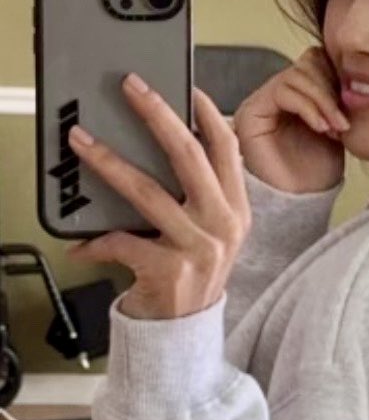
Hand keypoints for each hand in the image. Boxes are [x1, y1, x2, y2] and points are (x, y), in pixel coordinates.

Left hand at [65, 74, 251, 320]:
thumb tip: (170, 143)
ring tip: (82, 142)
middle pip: (188, 155)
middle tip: (132, 88)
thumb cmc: (192, 275)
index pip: (227, 149)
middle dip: (157, 114)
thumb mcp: (212, 233)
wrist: (184, 331)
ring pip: (147, 191)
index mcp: (236, 210)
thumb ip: (204, 194)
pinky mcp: (168, 270)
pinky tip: (80, 243)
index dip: (207, 114)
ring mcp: (197, 248)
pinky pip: (123, 242)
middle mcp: (222, 225)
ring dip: (108, 161)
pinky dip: (97, 242)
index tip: (185, 87)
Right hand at [233, 45, 349, 193]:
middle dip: (331, 89)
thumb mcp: (336, 126)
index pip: (316, 61)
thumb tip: (350, 69)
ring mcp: (260, 102)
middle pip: (306, 63)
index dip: (337, 76)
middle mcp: (274, 94)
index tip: (354, 102)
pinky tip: (321, 127)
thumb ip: (337, 96)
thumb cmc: (317, 172)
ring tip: (335, 128)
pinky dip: (308, 106)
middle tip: (343, 121)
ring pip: (296, 75)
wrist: (302, 203)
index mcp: (296, 94)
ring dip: (323, 100)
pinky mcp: (251, 113)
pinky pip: (283, 90)